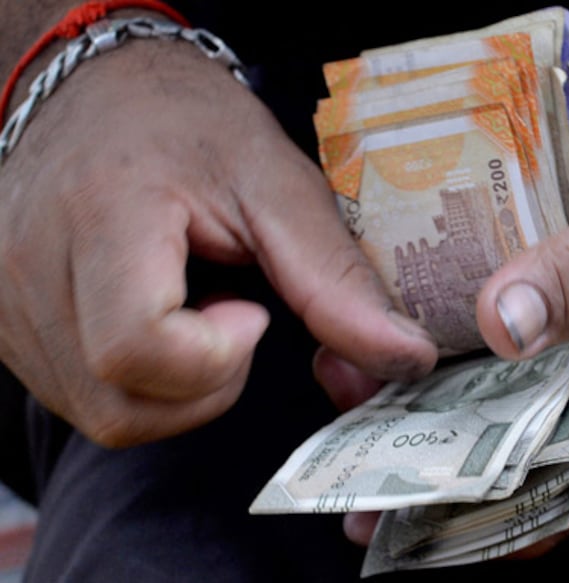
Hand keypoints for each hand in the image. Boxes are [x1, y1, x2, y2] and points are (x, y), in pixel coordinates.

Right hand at [0, 38, 436, 446]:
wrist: (102, 89)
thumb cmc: (192, 124)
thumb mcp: (278, 186)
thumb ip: (337, 281)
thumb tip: (407, 359)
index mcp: (103, 214)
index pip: (136, 348)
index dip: (213, 357)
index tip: (251, 311)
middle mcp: (31, 266)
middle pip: (119, 406)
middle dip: (207, 386)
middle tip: (235, 315)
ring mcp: (7, 302)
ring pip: (103, 415)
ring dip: (177, 386)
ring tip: (194, 308)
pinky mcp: (4, 323)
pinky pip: (81, 397)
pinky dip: (142, 380)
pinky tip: (158, 316)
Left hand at [326, 117, 568, 547]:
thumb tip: (495, 325)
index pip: (537, 506)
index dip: (459, 521)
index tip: (382, 508)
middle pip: (517, 463)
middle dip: (439, 461)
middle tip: (359, 436)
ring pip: (529, 416)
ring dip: (463, 411)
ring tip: (387, 390)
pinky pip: (551, 371)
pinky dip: (500, 370)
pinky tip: (460, 340)